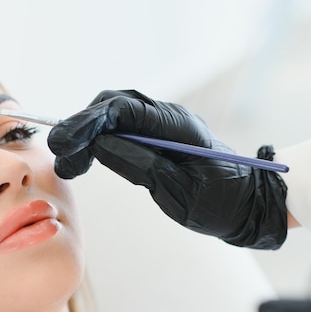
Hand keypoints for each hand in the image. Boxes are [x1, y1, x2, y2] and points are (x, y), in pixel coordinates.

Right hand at [47, 89, 287, 247]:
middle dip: (82, 127)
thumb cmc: (221, 204)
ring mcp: (163, 125)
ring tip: (69, 165)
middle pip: (114, 105)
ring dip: (87, 136)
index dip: (88, 122)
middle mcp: (168, 117)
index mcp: (177, 126)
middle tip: (62, 158)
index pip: (124, 109)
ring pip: (115, 117)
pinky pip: (122, 130)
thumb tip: (100, 144)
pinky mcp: (158, 138)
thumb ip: (141, 165)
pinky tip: (85, 160)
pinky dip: (99, 142)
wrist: (248, 206)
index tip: (62, 142)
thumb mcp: (180, 193)